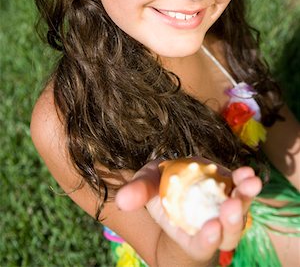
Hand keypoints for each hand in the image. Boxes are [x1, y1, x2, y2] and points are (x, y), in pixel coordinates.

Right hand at [115, 158, 261, 263]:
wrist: (175, 180)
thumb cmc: (159, 190)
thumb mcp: (147, 187)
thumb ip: (139, 193)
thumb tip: (122, 199)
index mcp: (189, 233)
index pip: (201, 244)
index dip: (207, 239)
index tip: (211, 229)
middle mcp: (212, 225)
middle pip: (229, 233)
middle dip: (232, 220)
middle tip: (232, 205)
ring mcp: (224, 207)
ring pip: (240, 212)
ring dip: (246, 198)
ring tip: (250, 182)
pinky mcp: (231, 188)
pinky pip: (241, 189)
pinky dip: (244, 181)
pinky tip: (247, 172)